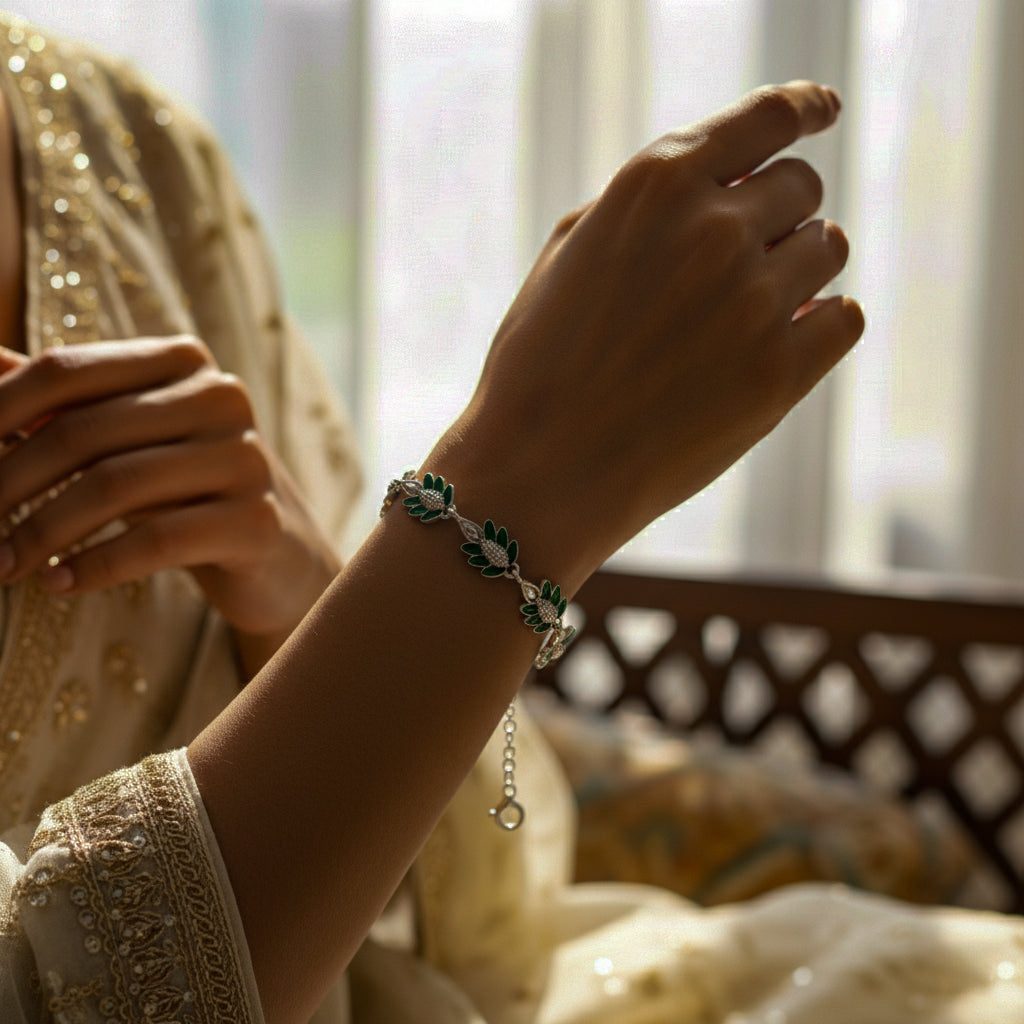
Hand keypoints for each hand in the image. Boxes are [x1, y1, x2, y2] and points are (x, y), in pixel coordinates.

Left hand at [0, 336, 339, 652]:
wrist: (274, 551)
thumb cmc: (184, 489)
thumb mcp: (126, 437)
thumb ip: (61, 400)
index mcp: (181, 362)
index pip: (66, 372)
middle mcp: (220, 397)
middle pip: (84, 432)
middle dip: (7, 483)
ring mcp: (245, 458)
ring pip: (116, 487)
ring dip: (42, 532)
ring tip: (1, 566)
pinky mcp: (256, 520)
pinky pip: (158, 541)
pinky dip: (96, 566)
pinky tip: (59, 583)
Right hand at [434, 81, 863, 588]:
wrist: (539, 469)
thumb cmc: (541, 363)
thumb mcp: (571, 252)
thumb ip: (649, 206)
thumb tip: (723, 187)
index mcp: (655, 185)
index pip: (767, 115)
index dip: (804, 108)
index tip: (821, 112)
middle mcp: (713, 230)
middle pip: (801, 186)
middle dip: (776, 215)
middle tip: (736, 263)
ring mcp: (753, 302)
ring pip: (829, 247)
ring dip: (797, 270)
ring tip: (745, 312)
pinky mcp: (780, 374)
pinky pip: (845, 318)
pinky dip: (820, 325)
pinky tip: (778, 343)